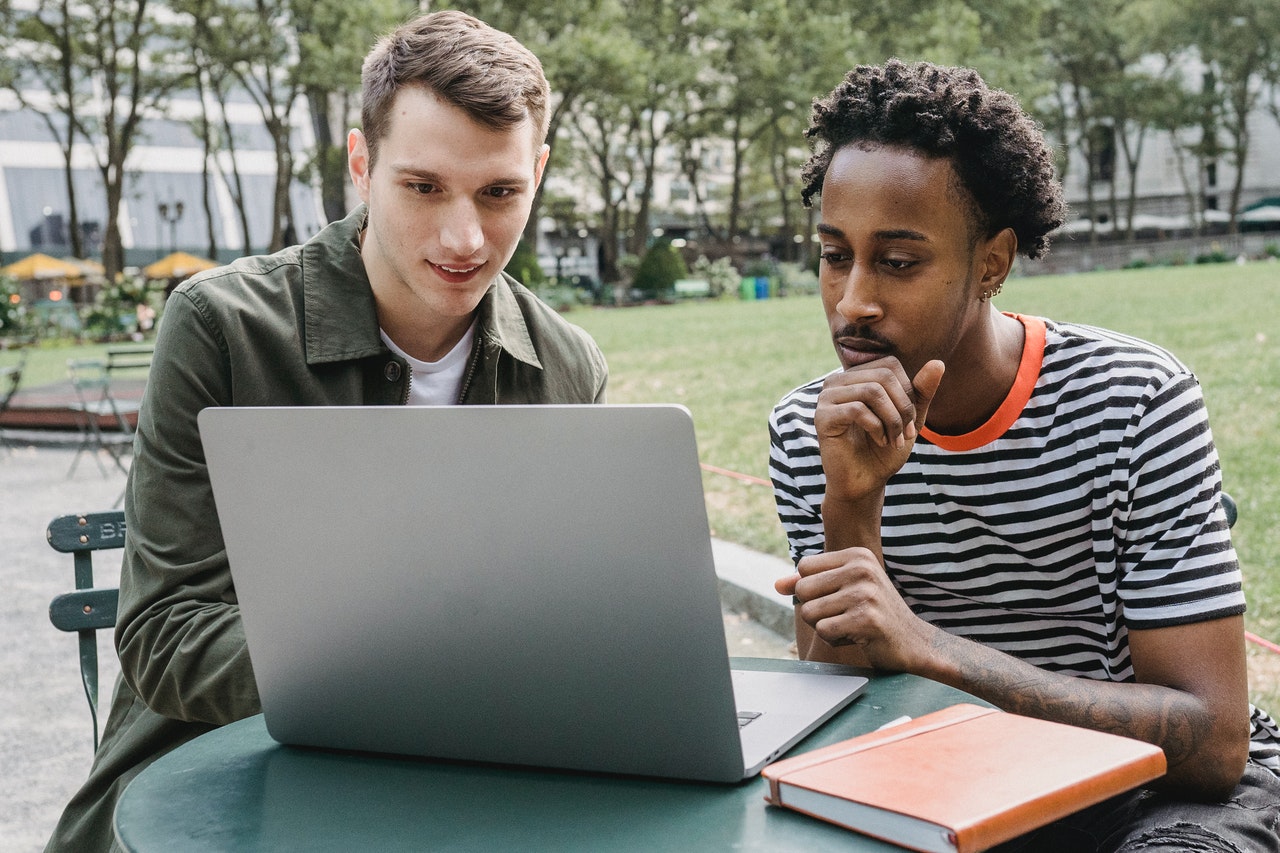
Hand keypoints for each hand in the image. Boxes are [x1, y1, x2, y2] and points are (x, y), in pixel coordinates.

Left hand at [775, 547, 937, 671]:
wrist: (916, 643)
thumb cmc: (875, 614)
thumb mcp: (845, 589)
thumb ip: (810, 584)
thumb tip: (777, 584)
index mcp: (857, 556)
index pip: (804, 567)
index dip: (812, 589)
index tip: (838, 597)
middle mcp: (861, 569)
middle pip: (802, 590)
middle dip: (815, 610)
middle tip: (844, 615)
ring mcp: (865, 593)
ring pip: (809, 612)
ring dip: (825, 627)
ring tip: (851, 626)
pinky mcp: (866, 620)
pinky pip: (824, 631)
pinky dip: (835, 640)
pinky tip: (857, 637)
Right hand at [815, 358, 943, 501]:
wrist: (865, 482)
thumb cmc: (884, 449)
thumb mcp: (910, 418)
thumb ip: (921, 391)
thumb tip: (938, 363)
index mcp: (857, 377)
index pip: (890, 365)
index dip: (908, 391)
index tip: (911, 421)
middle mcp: (838, 381)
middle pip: (883, 377)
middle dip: (903, 407)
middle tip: (905, 434)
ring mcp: (827, 397)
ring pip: (871, 391)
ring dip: (892, 420)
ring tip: (893, 439)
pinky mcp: (822, 417)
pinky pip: (857, 409)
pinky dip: (876, 427)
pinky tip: (879, 441)